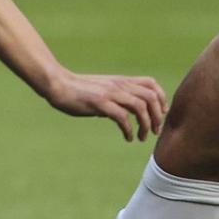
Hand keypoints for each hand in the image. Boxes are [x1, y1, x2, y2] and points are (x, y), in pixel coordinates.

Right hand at [42, 71, 168, 141]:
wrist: (57, 84)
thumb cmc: (76, 89)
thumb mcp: (101, 90)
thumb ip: (115, 98)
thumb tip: (122, 114)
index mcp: (120, 81)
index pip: (151, 84)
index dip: (161, 99)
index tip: (160, 114)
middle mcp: (118, 85)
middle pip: (150, 97)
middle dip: (157, 116)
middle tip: (154, 131)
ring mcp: (110, 93)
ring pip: (140, 107)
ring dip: (145, 124)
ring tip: (142, 137)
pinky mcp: (99, 103)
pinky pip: (122, 117)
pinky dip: (129, 130)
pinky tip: (127, 137)